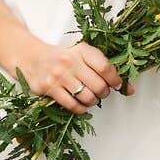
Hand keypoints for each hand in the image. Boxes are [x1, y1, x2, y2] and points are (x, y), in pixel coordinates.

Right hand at [12, 37, 133, 113]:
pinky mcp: (49, 88)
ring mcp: (59, 75)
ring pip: (87, 97)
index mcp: (82, 50)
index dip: (116, 80)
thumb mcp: (81, 55)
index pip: (106, 67)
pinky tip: (80, 104)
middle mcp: (70, 61)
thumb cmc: (62, 57)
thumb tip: (128, 88)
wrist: (31, 58)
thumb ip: (103, 68)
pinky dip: (81, 109)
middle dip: (104, 93)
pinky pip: (72, 105)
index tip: (118, 85)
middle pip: (99, 85)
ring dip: (93, 102)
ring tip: (91, 98)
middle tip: (101, 92)